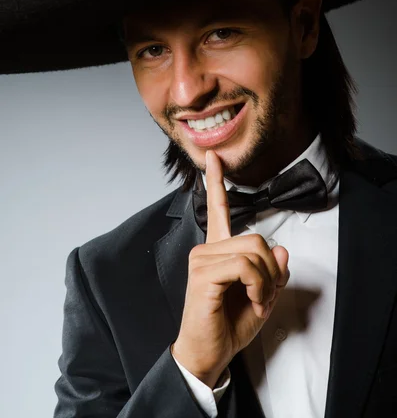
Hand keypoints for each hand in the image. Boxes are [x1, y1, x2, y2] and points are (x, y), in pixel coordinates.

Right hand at [172, 150, 288, 387]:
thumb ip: (272, 272)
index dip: (216, 182)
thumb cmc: (229, 325)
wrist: (209, 353)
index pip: (218, 209)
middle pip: (256, 237)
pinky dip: (257, 285)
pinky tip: (250, 300)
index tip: (215, 158)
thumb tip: (282, 250)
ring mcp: (202, 259)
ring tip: (256, 300)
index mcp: (218, 250)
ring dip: (265, 281)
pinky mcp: (203, 274)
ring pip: (253, 251)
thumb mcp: (262, 297)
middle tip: (263, 294)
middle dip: (270, 269)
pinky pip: (244, 266)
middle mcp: (207, 249)